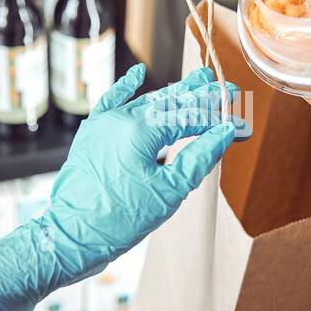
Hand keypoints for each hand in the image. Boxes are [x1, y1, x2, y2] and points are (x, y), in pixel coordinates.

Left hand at [0, 64, 239, 310]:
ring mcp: (103, 125)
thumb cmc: (119, 221)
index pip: (190, 117)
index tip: (240, 122)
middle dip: (199, 97)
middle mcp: (120, 119)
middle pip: (170, 103)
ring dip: (173, 94)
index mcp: (141, 130)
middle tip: (226, 87)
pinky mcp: (91, 135)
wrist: (71, 238)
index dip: (217, 119)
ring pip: (145, 102)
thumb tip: (224, 133)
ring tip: (195, 81)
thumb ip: (199, 157)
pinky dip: (126, 88)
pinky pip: (110, 103)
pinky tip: (138, 73)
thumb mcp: (169, 192)